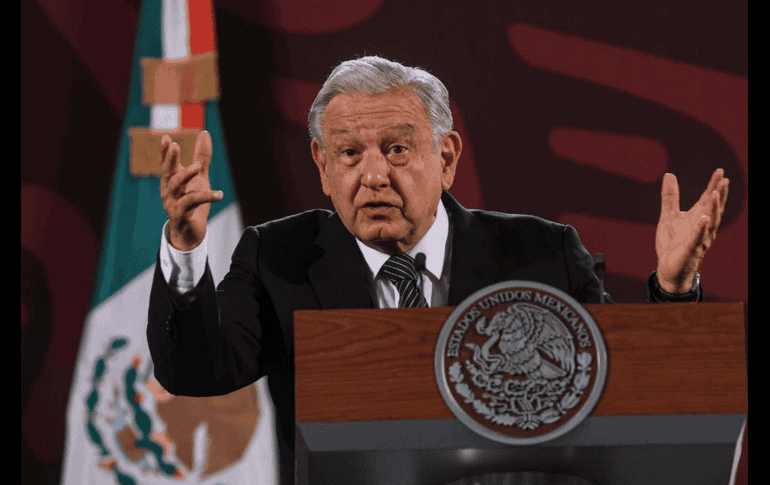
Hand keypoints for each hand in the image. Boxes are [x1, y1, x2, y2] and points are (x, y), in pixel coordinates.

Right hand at [160, 131, 222, 250]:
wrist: (191, 232)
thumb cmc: (193, 202)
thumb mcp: (200, 177)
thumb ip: (202, 156)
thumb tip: (204, 133)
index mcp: (171, 180)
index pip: (166, 163)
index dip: (165, 151)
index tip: (167, 138)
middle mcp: (169, 190)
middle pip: (167, 172)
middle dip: (170, 159)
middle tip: (176, 146)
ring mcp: (173, 202)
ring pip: (176, 186)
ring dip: (186, 174)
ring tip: (199, 166)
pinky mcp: (181, 215)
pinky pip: (192, 203)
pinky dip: (206, 197)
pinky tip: (219, 194)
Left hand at [655, 168, 728, 292]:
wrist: (667, 269)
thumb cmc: (672, 243)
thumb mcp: (669, 216)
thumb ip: (670, 197)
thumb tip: (669, 174)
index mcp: (697, 218)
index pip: (708, 199)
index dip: (714, 186)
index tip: (720, 171)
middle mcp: (702, 228)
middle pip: (713, 209)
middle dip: (719, 195)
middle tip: (725, 180)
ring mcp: (698, 239)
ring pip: (709, 223)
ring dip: (713, 208)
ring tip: (715, 193)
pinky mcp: (690, 250)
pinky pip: (697, 238)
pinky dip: (701, 228)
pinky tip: (704, 218)